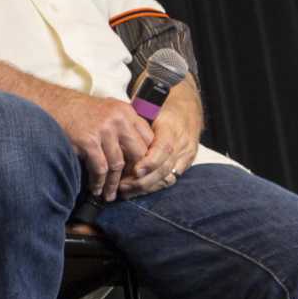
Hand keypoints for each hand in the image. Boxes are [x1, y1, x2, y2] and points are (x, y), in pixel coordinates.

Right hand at [46, 92, 154, 201]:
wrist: (52, 103)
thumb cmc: (78, 110)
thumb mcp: (107, 110)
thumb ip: (124, 126)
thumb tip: (138, 153)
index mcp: (127, 111)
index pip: (149, 139)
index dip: (147, 160)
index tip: (139, 173)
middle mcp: (119, 119)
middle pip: (138, 154)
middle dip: (133, 174)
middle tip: (128, 187)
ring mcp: (103, 130)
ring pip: (118, 164)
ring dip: (113, 184)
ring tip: (109, 194)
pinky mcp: (88, 141)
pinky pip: (100, 168)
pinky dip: (98, 182)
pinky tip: (95, 189)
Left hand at [120, 79, 202, 195]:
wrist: (187, 106)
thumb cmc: (159, 106)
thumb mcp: (148, 108)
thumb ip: (134, 124)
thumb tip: (110, 137)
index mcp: (171, 127)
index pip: (163, 148)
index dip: (150, 162)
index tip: (134, 171)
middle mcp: (182, 143)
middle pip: (164, 168)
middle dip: (143, 181)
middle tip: (121, 187)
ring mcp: (186, 154)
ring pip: (167, 177)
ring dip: (145, 187)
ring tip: (125, 192)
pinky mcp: (187, 163)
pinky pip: (170, 179)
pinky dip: (153, 186)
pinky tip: (137, 190)